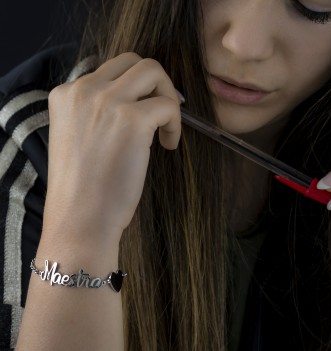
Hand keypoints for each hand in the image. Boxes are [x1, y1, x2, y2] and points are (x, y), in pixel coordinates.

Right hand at [44, 52, 181, 243]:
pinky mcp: (132, 120)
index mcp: (66, 94)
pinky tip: (168, 145)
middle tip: (162, 112)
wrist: (80, 219)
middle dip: (155, 83)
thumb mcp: (78, 138)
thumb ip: (96, 114)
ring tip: (166, 128)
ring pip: (153, 71)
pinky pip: (169, 105)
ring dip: (168, 96)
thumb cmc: (82, 189)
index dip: (134, 88)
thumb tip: (133, 104)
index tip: (144, 109)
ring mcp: (108, 102)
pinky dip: (175, 123)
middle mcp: (84, 90)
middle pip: (133, 61)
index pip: (110, 70)